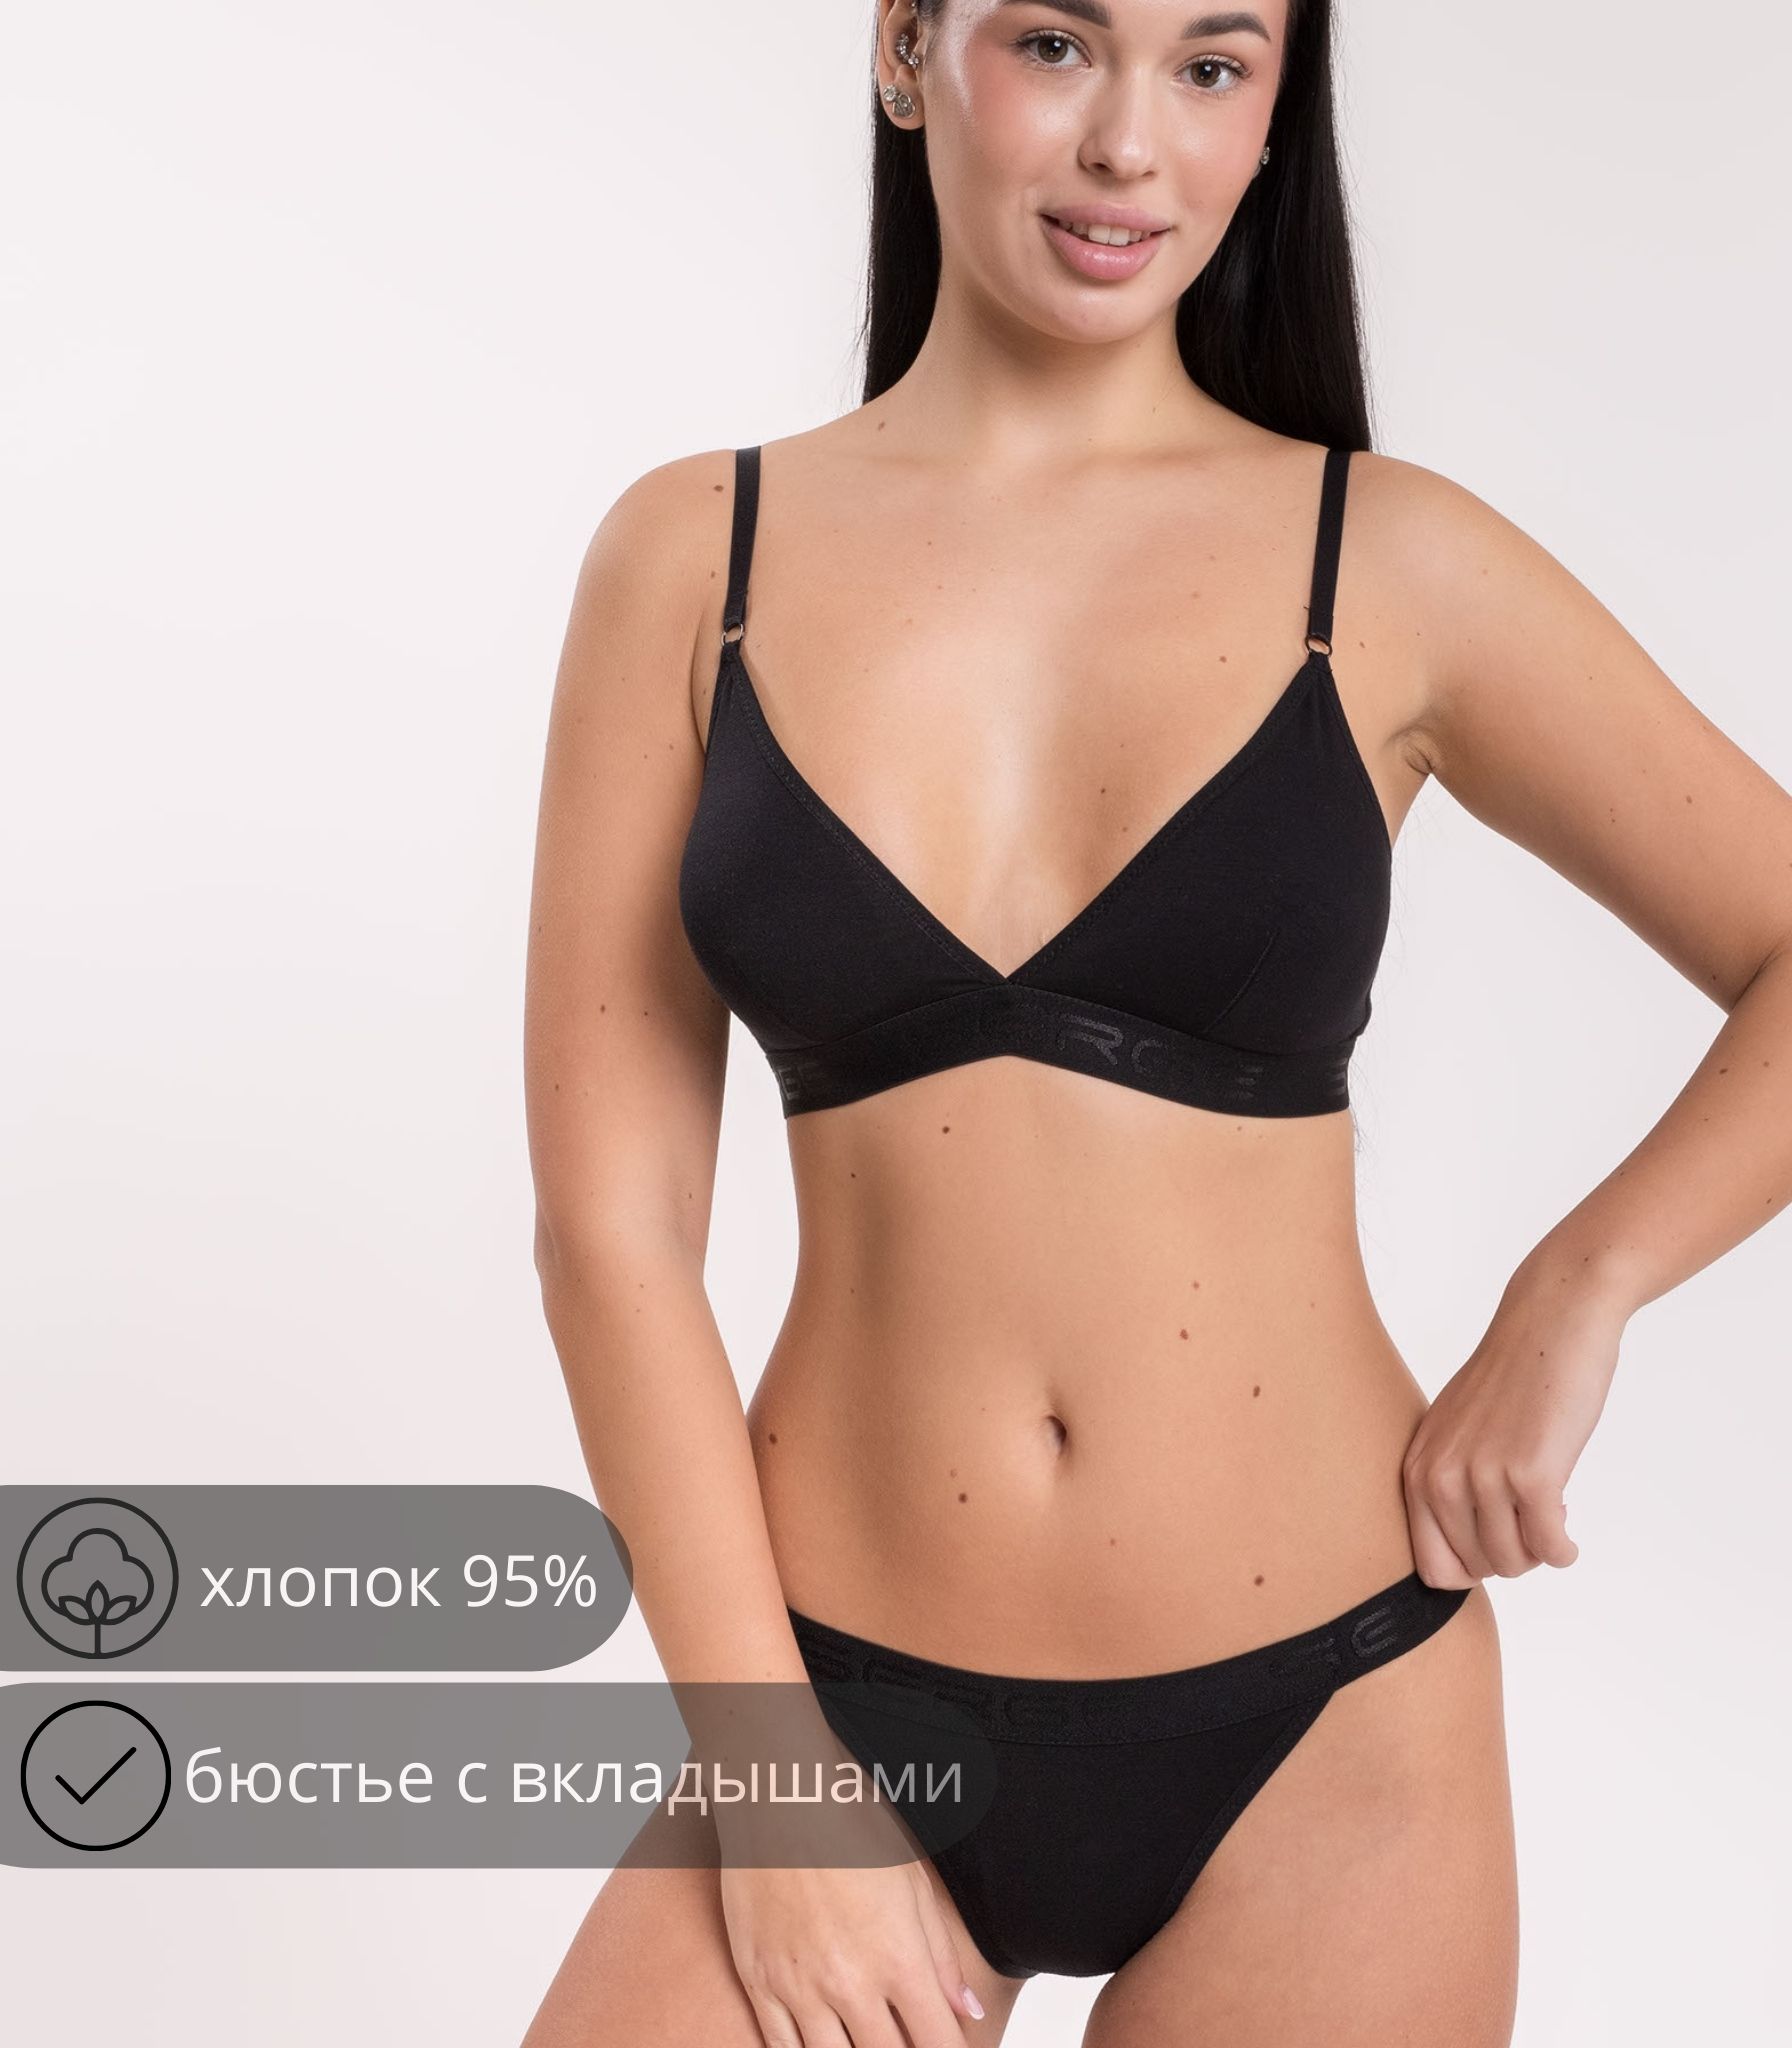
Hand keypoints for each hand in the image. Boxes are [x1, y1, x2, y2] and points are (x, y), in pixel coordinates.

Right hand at [716, 1788, 984, 2047]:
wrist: (779, 1793)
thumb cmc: (850, 1825)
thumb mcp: (913, 1881)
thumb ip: (941, 1955)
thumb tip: (967, 2011)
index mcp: (898, 1958)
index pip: (936, 2044)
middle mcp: (850, 1984)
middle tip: (905, 2039)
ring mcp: (799, 1986)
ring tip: (865, 2040)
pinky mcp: (758, 1980)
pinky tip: (822, 2045)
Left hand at [1402, 1258, 1627, 1585]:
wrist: (1552, 1322)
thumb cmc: (1512, 1378)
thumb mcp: (1456, 1431)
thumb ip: (1448, 1483)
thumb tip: (1463, 1555)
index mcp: (1417, 1467)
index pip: (1431, 1567)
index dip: (1470, 1567)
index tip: (1495, 1541)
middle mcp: (1440, 1476)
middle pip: (1476, 1570)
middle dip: (1510, 1558)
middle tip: (1529, 1524)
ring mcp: (1484, 1476)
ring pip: (1513, 1564)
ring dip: (1537, 1552)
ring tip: (1548, 1517)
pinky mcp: (1531, 1476)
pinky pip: (1550, 1550)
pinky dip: (1563, 1550)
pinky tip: (1567, 1528)